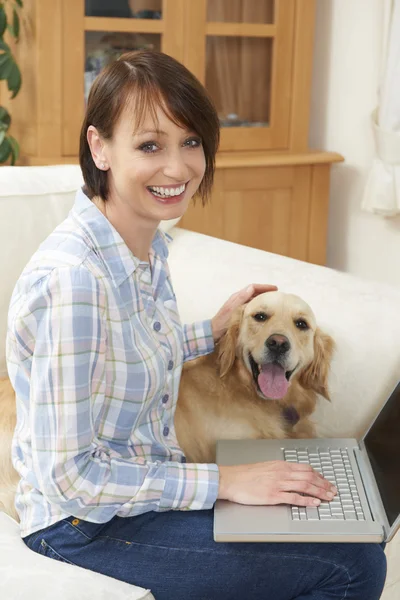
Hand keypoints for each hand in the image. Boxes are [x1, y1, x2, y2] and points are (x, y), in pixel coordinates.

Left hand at [211, 283, 276, 341]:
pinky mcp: (239, 312)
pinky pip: (251, 306)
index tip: (275, 289)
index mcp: (237, 297)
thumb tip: (251, 288)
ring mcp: (239, 306)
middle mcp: (238, 299)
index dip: (264, 287)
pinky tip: (264, 311)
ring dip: (263, 298)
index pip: (253, 287)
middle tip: (276, 295)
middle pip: (254, 292)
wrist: (214, 332)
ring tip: (272, 302)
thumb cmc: (222, 322)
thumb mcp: (232, 309)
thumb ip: (241, 298)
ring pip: (253, 299)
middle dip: (265, 292)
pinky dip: (259, 305)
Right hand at [218, 461, 336, 506]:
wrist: (231, 479)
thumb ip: (279, 471)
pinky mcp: (273, 496)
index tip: (326, 481)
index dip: (319, 475)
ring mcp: (278, 484)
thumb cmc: (245, 474)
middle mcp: (281, 472)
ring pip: (305, 486)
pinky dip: (306, 500)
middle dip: (323, 484)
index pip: (305, 468)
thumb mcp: (265, 467)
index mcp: (280, 465)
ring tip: (329, 497)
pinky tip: (314, 503)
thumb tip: (291, 475)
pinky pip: (294, 497)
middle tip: (333, 491)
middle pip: (309, 477)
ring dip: (319, 492)